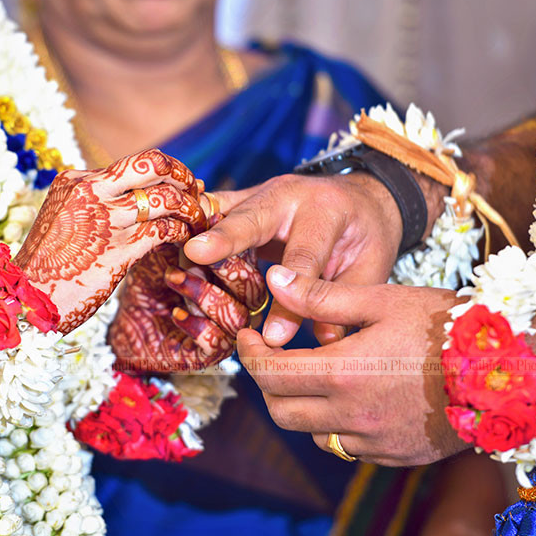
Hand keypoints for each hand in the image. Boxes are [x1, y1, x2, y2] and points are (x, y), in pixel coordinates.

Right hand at [15, 149, 204, 332]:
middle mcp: (90, 192)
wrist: (24, 300)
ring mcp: (104, 221)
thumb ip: (94, 204)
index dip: (167, 171)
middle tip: (198, 194)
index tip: (183, 184)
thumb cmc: (48, 266)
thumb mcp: (65, 220)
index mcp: (77, 181)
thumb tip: (134, 200)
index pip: (135, 163)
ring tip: (199, 221)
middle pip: (153, 165)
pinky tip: (185, 241)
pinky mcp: (117, 252)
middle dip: (184, 176)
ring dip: (190, 208)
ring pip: (165, 198)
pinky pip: (163, 230)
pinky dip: (182, 232)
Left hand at [108, 220, 265, 372]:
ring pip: (239, 315)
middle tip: (193, 252)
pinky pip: (218, 342)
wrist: (124, 320)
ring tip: (175, 277)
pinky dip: (196, 324)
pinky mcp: (210, 353)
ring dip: (206, 294)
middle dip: (224, 267)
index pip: (250, 254)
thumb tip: (198, 185)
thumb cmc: (148, 277)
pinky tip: (174, 310)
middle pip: (254, 286)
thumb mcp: (164, 241)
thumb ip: (185, 220)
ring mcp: (228, 327)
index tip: (207, 220)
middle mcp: (239, 300)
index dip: (233, 239)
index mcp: (237, 269)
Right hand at [183, 172, 403, 346]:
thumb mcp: (367, 271)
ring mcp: (259, 192)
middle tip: (197, 256)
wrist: (363, 196)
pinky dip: (189, 229)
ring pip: (222, 212)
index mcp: (326, 212)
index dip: (287, 303)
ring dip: (196, 240)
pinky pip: (209, 211)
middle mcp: (288, 194)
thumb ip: (342, 302)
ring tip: (172, 269)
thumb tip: (323, 343)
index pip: (302, 260)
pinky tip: (168, 252)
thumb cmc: (365, 237)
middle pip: (252, 218)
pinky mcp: (239, 199)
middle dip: (224, 238)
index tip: (273, 339)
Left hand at [237, 266, 467, 465]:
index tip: (248, 337)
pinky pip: (348, 447)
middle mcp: (352, 417)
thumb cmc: (447, 326)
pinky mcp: (396, 456)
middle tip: (275, 357)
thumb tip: (275, 280)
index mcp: (343, 373)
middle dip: (268, 384)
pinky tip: (356, 398)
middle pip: (281, 412)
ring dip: (304, 407)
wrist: (511, 370)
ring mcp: (375, 442)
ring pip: (313, 433)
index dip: (250, 355)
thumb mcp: (383, 300)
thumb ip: (322, 296)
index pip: (269, 374)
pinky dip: (338, 426)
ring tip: (319, 376)